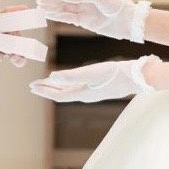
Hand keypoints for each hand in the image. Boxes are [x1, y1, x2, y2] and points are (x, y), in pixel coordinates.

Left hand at [28, 55, 160, 101]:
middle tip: (33, 85)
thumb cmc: (115, 74)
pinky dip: (68, 83)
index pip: (58, 95)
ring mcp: (92, 92)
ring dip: (56, 87)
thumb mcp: (91, 73)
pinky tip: (70, 79)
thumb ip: (71, 76)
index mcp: (82, 93)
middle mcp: (85, 95)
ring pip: (69, 91)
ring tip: (46, 82)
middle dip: (47, 90)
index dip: (44, 91)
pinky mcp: (98, 87)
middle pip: (61, 94)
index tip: (31, 87)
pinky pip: (77, 87)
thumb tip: (52, 78)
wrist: (137, 77)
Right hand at [36, 0, 150, 41]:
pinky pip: (68, 17)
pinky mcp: (83, 21)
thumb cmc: (115, 5)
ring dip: (52, 8)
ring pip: (63, 8)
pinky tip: (49, 15)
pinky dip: (58, 17)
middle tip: (38, 1)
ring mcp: (82, 9)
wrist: (126, 21)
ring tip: (40, 8)